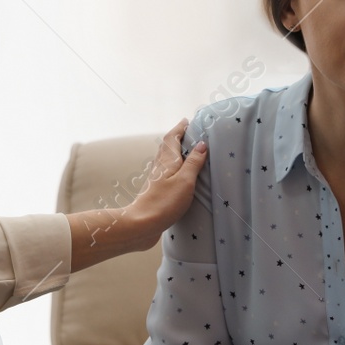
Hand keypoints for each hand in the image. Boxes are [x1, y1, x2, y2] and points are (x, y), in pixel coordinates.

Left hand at [121, 119, 208, 250]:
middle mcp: (159, 166)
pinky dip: (174, 166)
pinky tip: (179, 174)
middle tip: (189, 132)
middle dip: (177, 137)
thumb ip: (194, 162)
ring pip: (165, 159)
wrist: (142, 224)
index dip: (180, 128)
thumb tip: (202, 144)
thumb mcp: (185, 180)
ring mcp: (156, 179)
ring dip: (175, 151)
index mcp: (167, 160)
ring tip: (187, 151)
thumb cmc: (164, 201)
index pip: (172, 138)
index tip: (188, 120)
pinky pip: (166, 171)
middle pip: (167, 146)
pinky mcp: (156, 190)